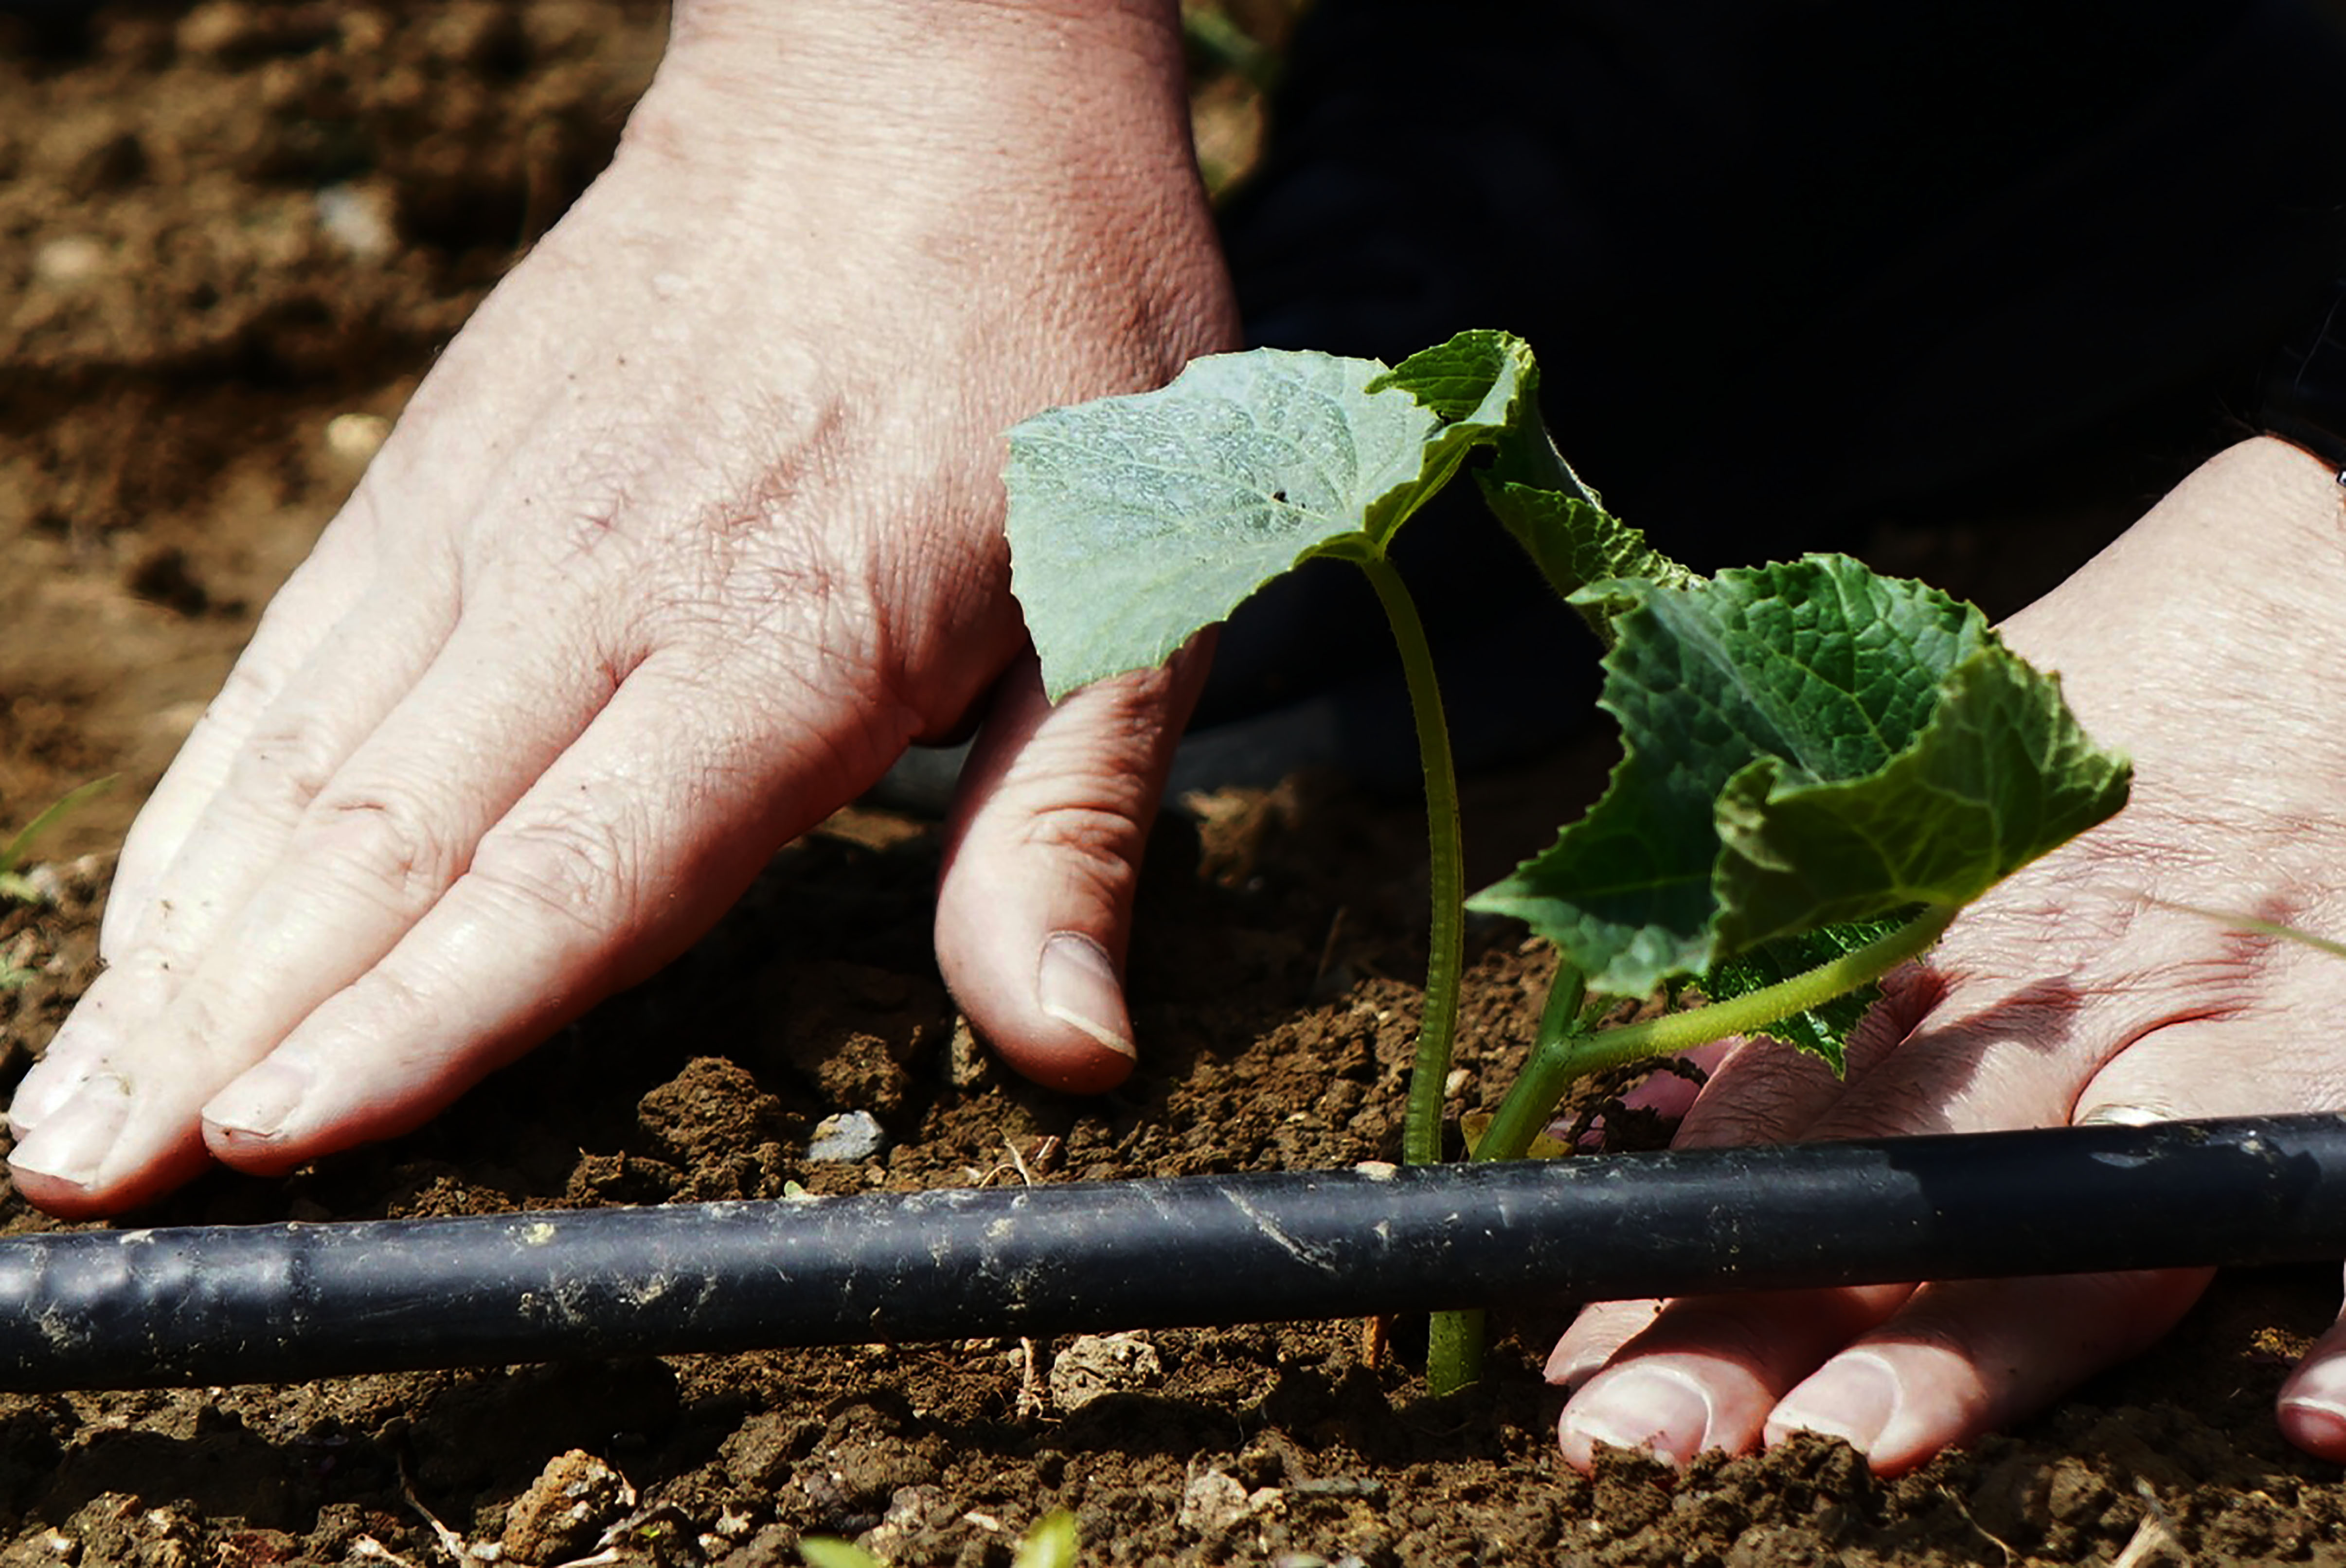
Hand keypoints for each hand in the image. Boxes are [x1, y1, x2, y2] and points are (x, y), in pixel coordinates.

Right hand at [7, 0, 1236, 1215]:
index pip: (574, 871)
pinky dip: (213, 796)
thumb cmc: (1054, 337)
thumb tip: (1074, 1049)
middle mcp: (611, 581)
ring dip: (179, 941)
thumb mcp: (1134, 586)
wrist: (921, 80)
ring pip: (306, 760)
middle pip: (389, 840)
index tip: (270, 1141)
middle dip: (228, 1030)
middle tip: (92, 1184)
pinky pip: (304, 655)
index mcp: (792, 634)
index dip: (419, 1019)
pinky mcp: (450, 464)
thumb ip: (1072, 827)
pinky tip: (156, 907)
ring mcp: (504, 512)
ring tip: (68, 1099)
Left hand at [1548, 437, 2345, 1473]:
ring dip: (1974, 1350)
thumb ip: (1814, 897)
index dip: (1670, 1245)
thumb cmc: (2107, 679)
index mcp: (1929, 923)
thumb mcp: (1923, 765)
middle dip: (1755, 1320)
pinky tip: (2305, 1420)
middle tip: (1632, 1445)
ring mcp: (2223, 1025)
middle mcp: (2059, 989)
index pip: (1772, 1116)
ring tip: (1844, 1456)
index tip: (1573, 1354)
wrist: (2321, 576)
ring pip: (2083, 1214)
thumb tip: (1650, 1030)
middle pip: (1888, 1183)